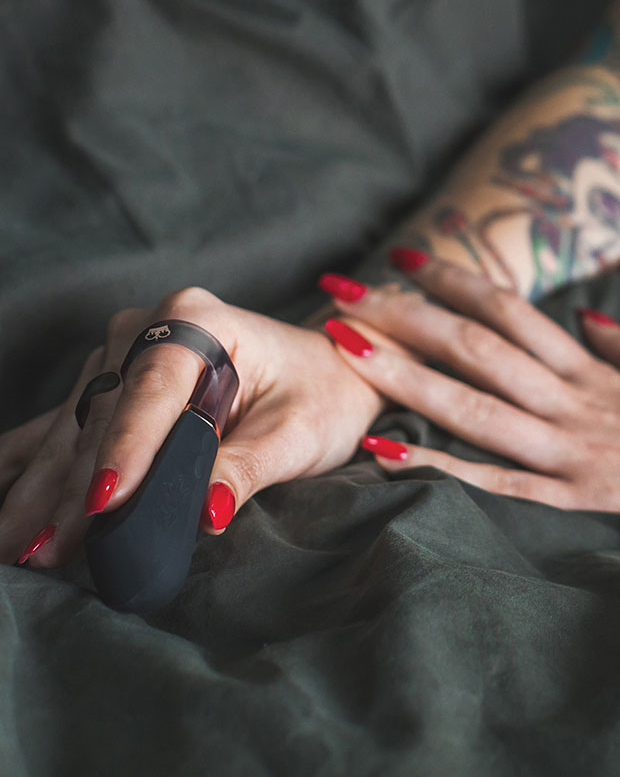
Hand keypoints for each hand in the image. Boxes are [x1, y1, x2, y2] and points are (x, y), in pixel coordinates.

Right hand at [0, 286, 385, 568]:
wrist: (332, 373)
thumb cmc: (322, 395)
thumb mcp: (299, 434)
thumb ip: (246, 468)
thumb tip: (204, 512)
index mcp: (201, 321)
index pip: (153, 390)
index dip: (126, 449)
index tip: (104, 503)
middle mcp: (153, 327)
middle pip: (106, 414)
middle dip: (75, 487)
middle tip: (45, 553)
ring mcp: (126, 351)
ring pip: (76, 427)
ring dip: (43, 489)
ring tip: (15, 548)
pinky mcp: (115, 382)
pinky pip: (65, 426)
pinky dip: (33, 467)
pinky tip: (3, 507)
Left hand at [322, 255, 619, 540]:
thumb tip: (580, 317)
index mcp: (597, 369)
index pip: (515, 312)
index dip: (457, 280)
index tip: (408, 257)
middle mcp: (575, 404)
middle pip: (477, 349)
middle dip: (406, 317)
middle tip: (345, 290)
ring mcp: (571, 455)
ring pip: (475, 408)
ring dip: (407, 375)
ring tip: (349, 345)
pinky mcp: (575, 501)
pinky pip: (498, 483)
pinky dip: (441, 466)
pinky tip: (389, 452)